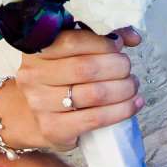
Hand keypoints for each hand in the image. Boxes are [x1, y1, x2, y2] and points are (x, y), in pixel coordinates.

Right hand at [12, 27, 143, 149]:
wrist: (34, 117)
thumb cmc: (60, 79)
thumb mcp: (73, 53)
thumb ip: (101, 40)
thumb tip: (133, 37)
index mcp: (37, 50)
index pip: (73, 42)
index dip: (102, 43)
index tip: (119, 46)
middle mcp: (33, 76)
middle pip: (86, 68)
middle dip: (117, 67)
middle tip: (128, 69)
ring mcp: (40, 104)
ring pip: (94, 94)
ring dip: (123, 89)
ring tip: (132, 86)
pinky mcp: (53, 128)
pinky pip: (95, 118)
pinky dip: (121, 110)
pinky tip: (133, 105)